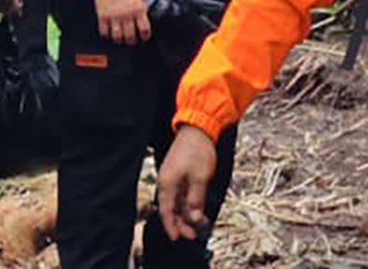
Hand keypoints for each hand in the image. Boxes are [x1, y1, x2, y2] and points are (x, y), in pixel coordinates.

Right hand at [96, 0, 151, 45]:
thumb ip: (141, 7)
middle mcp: (127, 14)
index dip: (145, 36)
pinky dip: (106, 35)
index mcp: (139, 9)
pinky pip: (104, 31)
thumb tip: (144, 16)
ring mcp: (114, 16)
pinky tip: (108, 35)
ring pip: (117, 36)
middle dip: (131, 41)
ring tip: (120, 40)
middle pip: (130, 35)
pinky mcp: (102, 16)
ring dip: (119, 40)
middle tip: (131, 42)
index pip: (144, 28)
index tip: (144, 38)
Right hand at [157, 125, 217, 239]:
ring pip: (177, 202)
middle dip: (181, 223)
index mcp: (168, 184)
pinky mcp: (179, 174)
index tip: (178, 237)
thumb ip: (196, 198)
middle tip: (192, 234)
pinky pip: (181, 194)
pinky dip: (188, 203)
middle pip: (171, 209)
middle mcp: (167, 183)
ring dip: (186, 214)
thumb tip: (195, 217)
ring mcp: (172, 178)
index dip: (171, 226)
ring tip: (198, 224)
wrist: (197, 130)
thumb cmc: (198, 150)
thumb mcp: (200, 177)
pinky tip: (197, 209)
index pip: (167, 211)